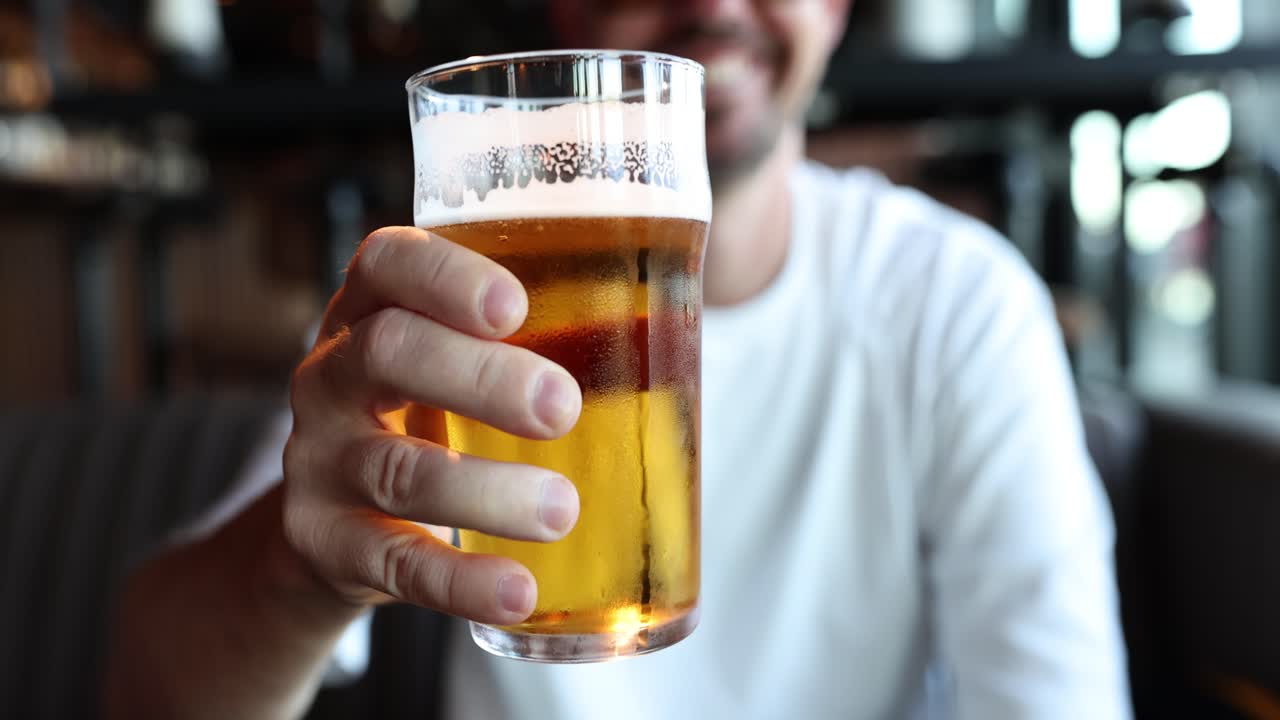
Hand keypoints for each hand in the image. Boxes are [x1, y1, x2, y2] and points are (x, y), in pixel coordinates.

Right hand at [282, 226, 581, 624]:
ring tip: (562, 509)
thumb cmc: (432, 414)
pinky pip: (394, 560)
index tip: (515, 304)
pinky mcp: (326, 542)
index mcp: (374, 310)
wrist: (336, 520)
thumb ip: (532, 337)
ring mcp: (319, 460)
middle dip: (481, 378)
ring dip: (486, 490)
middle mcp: (333, 373)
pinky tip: (518, 590)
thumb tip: (681, 326)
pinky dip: (461, 580)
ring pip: (397, 467)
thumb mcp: (459, 362)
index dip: (445, 277)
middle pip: (390, 352)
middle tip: (562, 406)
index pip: (389, 264)